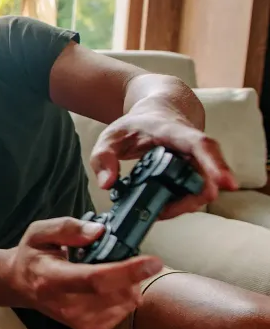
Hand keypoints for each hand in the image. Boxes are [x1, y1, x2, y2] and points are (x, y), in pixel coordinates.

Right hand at [0, 217, 164, 328]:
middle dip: (133, 275)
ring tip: (112, 271)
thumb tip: (99, 231)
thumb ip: (67, 227)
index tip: (152, 261)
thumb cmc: (32, 256)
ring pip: (124, 305)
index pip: (95, 279)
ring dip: (130, 285)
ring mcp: (77, 320)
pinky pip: (122, 313)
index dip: (128, 271)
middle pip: (116, 295)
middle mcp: (64, 305)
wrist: (20, 283)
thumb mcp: (39, 232)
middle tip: (124, 257)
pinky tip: (111, 286)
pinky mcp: (88, 327)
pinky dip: (124, 296)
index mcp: (50, 278)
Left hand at [90, 109, 238, 218]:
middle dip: (187, 201)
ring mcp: (196, 162)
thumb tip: (107, 184)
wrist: (156, 115)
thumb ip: (102, 157)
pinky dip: (178, 204)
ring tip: (153, 210)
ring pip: (199, 190)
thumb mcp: (110, 137)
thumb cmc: (134, 126)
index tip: (226, 183)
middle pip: (205, 177)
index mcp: (174, 132)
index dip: (215, 164)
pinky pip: (192, 194)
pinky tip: (158, 207)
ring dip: (180, 206)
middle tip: (159, 212)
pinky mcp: (194, 174)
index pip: (200, 145)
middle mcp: (192, 148)